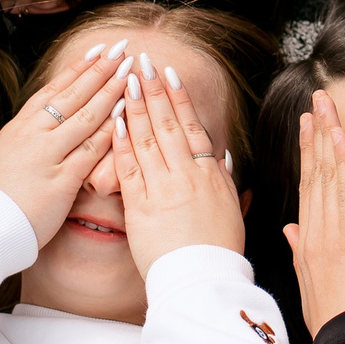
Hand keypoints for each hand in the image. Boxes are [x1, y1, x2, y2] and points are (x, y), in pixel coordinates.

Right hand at [0, 43, 131, 244]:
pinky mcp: (61, 179)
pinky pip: (90, 150)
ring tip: (128, 72)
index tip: (98, 50)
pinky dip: (109, 130)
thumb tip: (42, 118)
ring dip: (109, 92)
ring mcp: (47, 154)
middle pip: (73, 95)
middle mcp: (33, 134)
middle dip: (100, 70)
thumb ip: (27, 133)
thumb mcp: (6, 152)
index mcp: (20, 126)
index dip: (78, 68)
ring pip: (85, 116)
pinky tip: (125, 115)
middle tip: (122, 49)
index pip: (54, 89)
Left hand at [113, 55, 245, 274]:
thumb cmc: (218, 250)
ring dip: (136, 107)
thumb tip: (220, 157)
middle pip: (167, 125)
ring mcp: (163, 189)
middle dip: (154, 91)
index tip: (169, 75)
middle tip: (142, 63)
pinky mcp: (141, 206)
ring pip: (147, 139)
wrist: (202, 281)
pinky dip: (122, 142)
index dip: (179, 99)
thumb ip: (222, 180)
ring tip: (126, 81)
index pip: (192, 127)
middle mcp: (186, 175)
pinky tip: (115, 121)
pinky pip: (129, 168)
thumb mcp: (229, 209)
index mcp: (209, 175)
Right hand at [285, 92, 344, 336]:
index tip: (307, 126)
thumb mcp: (308, 279)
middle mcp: (314, 227)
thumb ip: (299, 249)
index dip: (306, 153)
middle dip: (313, 133)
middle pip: (313, 171)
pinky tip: (338, 133)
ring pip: (327, 172)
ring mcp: (330, 228)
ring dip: (326, 134)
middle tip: (314, 102)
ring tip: (323, 105)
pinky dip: (341, 157)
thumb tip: (290, 229)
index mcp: (306, 237)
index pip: (307, 185)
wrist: (342, 336)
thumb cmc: (329, 314)